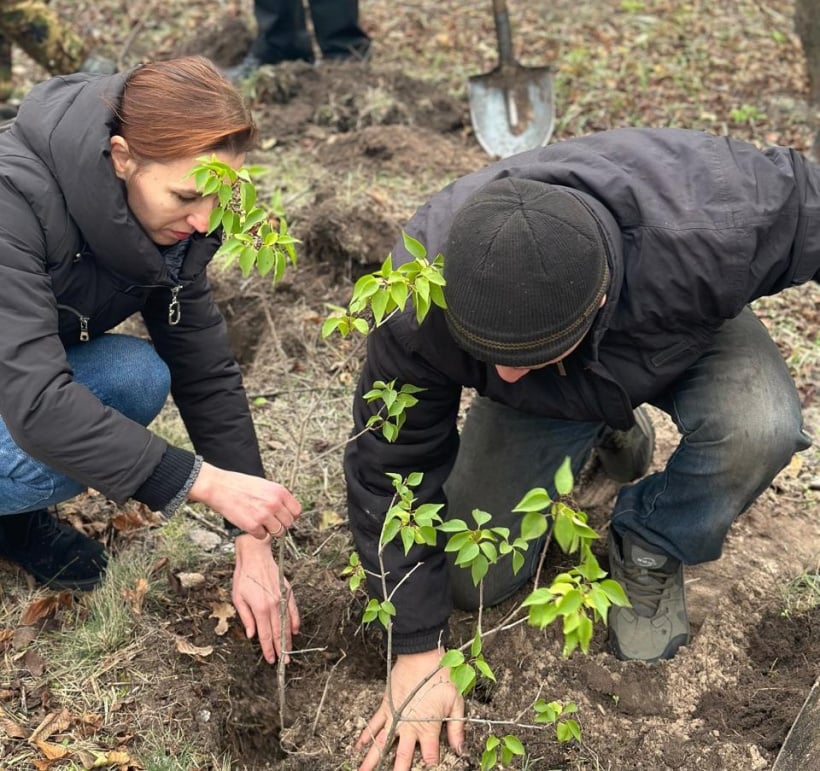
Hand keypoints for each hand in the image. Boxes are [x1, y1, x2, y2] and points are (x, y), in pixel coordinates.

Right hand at [189, 461, 300, 538]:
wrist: (219, 487)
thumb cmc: (241, 485)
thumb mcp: (266, 485)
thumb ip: (278, 497)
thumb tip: (288, 511)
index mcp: (280, 492)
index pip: (297, 511)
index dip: (290, 516)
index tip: (283, 517)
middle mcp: (274, 503)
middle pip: (288, 523)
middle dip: (280, 523)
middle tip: (269, 521)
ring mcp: (264, 515)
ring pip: (278, 532)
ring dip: (270, 530)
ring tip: (260, 522)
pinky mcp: (252, 526)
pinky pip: (263, 536)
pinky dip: (257, 533)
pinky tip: (250, 524)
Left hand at [232, 533, 299, 662]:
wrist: (256, 555)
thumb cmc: (244, 576)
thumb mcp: (238, 598)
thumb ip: (246, 618)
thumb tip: (252, 634)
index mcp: (259, 608)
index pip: (265, 634)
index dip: (268, 649)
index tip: (271, 660)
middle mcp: (273, 605)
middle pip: (278, 632)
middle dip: (281, 649)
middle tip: (284, 662)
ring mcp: (282, 598)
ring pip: (287, 623)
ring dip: (288, 639)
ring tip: (290, 651)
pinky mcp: (288, 591)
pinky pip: (293, 610)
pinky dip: (295, 621)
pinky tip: (295, 630)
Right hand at [356, 649, 464, 770]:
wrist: (421, 656)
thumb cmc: (441, 676)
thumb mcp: (456, 702)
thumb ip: (457, 728)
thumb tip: (460, 749)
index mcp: (428, 728)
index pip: (429, 756)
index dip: (430, 763)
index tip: (430, 764)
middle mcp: (409, 727)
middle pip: (402, 758)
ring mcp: (395, 717)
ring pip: (382, 744)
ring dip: (372, 761)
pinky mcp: (385, 706)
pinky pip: (373, 724)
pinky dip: (365, 736)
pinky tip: (357, 748)